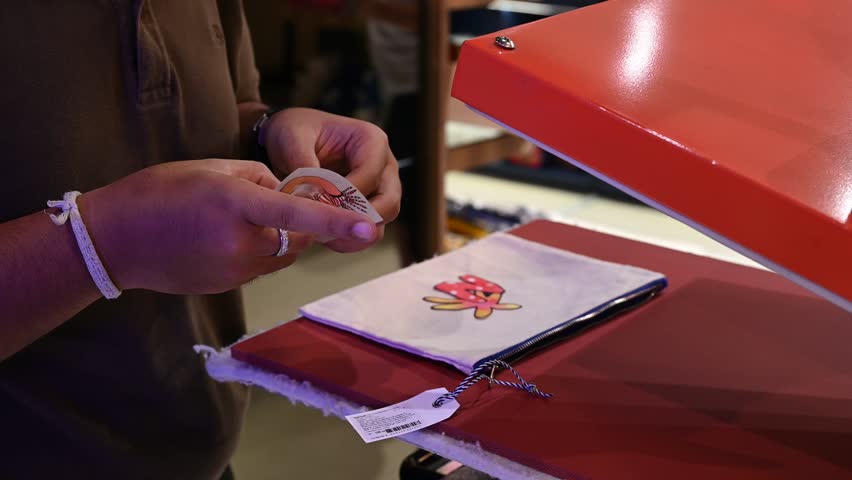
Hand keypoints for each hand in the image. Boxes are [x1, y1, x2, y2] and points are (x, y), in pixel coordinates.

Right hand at [78, 160, 377, 293]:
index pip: (298, 213)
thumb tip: (288, 193)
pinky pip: (261, 266)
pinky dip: (256, 251)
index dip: (337, 220)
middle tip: (272, 202)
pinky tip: (222, 239)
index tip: (370, 227)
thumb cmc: (159, 192)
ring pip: (282, 254)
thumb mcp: (211, 168)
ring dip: (278, 237)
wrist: (114, 241)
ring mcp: (234, 270)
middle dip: (301, 222)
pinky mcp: (229, 286)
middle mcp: (241, 242)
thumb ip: (259, 179)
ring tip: (235, 220)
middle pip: (299, 237)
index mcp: (236, 203)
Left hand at [263, 108, 401, 251]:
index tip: (318, 208)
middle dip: (357, 220)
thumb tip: (313, 196)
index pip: (370, 176)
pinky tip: (323, 238)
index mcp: (370, 140)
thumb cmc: (295, 132)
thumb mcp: (293, 139)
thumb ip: (304, 166)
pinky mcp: (369, 206)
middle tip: (325, 228)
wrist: (289, 141)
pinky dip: (348, 238)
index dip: (346, 197)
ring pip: (380, 222)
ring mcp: (380, 188)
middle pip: (388, 203)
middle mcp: (384, 165)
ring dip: (352, 233)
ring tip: (321, 236)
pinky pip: (367, 230)